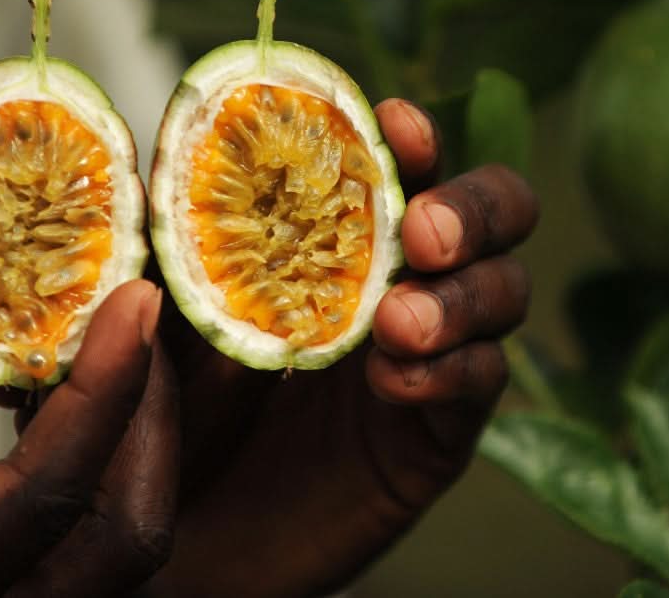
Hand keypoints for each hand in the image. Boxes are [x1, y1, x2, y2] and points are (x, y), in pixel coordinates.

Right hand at [0, 211, 177, 597]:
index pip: (44, 500)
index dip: (102, 395)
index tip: (134, 300)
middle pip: (126, 533)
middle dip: (149, 413)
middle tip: (139, 310)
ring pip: (124, 534)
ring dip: (138, 427)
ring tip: (118, 328)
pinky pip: (90, 522)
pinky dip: (102, 443)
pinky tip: (68, 372)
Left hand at [152, 99, 538, 597]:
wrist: (189, 545)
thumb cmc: (176, 418)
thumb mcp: (166, 322)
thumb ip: (179, 251)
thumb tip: (162, 157)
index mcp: (346, 238)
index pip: (405, 165)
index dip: (414, 137)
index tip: (396, 124)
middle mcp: (406, 280)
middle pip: (495, 210)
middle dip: (473, 208)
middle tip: (423, 234)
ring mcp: (436, 351)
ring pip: (506, 289)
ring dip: (463, 295)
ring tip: (397, 323)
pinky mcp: (444, 426)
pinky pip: (485, 380)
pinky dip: (451, 370)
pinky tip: (394, 381)